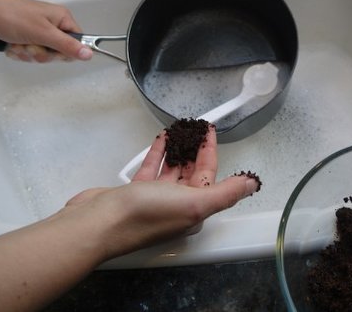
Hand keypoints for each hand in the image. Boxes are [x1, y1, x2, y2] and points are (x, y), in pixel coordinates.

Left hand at [0, 0, 92, 62]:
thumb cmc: (13, 18)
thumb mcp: (43, 33)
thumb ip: (67, 45)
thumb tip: (90, 54)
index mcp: (61, 18)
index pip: (77, 41)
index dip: (67, 51)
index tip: (54, 51)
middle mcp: (52, 25)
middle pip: (58, 51)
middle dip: (42, 53)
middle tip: (30, 45)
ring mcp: (37, 31)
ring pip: (42, 54)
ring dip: (28, 54)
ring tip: (17, 44)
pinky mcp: (24, 37)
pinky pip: (29, 53)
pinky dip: (19, 52)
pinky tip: (10, 45)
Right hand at [62, 125, 259, 259]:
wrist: (100, 223)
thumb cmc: (144, 215)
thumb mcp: (194, 202)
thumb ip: (225, 192)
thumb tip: (252, 185)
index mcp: (194, 208)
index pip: (210, 175)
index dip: (211, 151)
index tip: (211, 131)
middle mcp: (177, 205)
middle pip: (193, 172)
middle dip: (197, 149)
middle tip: (197, 128)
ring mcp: (155, 198)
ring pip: (173, 169)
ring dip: (179, 150)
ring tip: (182, 131)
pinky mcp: (136, 192)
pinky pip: (152, 168)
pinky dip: (158, 153)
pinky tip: (161, 140)